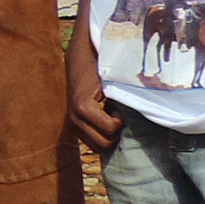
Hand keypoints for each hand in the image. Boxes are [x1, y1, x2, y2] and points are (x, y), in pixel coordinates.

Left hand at [64, 31, 121, 151]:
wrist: (87, 53)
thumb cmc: (102, 78)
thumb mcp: (104, 103)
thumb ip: (108, 121)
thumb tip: (130, 144)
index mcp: (78, 125)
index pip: (100, 150)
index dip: (116, 138)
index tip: (119, 120)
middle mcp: (73, 123)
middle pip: (105, 148)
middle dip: (118, 135)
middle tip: (119, 114)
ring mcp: (75, 115)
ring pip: (107, 140)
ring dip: (118, 127)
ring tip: (116, 108)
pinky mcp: (81, 106)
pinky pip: (109, 126)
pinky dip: (117, 119)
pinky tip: (114, 103)